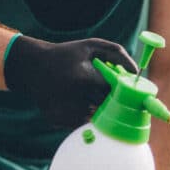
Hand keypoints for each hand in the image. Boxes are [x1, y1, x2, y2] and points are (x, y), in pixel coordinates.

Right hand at [3, 35, 137, 126]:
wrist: (32, 67)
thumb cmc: (67, 55)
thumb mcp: (91, 46)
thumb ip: (117, 53)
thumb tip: (137, 71)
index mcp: (85, 78)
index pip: (116, 92)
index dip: (122, 91)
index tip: (125, 90)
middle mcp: (74, 97)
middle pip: (107, 107)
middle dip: (112, 102)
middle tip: (108, 94)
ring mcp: (65, 111)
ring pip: (95, 118)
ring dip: (98, 110)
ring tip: (87, 96)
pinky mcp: (57, 120)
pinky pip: (81, 123)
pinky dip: (84, 116)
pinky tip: (76, 103)